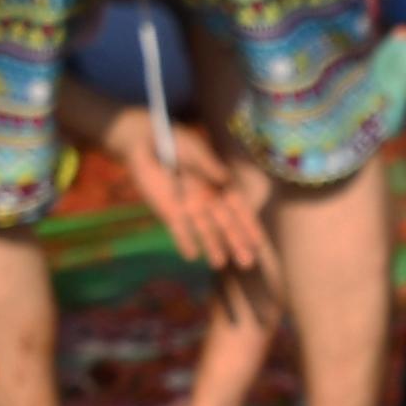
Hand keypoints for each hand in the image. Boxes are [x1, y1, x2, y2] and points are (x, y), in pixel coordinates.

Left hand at [109, 109, 273, 275]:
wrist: (148, 142)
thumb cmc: (178, 142)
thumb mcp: (194, 149)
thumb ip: (207, 163)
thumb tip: (223, 178)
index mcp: (222, 187)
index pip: (240, 209)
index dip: (249, 226)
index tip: (258, 242)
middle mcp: (210, 201)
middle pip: (226, 225)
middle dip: (236, 242)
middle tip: (246, 261)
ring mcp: (191, 209)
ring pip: (205, 230)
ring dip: (213, 247)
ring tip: (219, 264)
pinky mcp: (170, 212)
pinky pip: (179, 229)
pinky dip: (184, 241)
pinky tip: (190, 256)